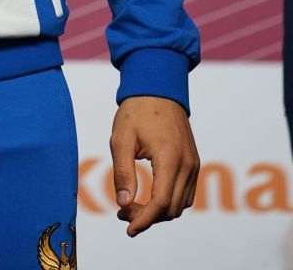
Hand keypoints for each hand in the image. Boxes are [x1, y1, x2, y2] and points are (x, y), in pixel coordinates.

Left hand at [110, 96, 198, 236]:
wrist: (157, 88)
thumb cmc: (136, 111)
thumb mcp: (121, 139)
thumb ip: (123, 171)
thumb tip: (123, 203)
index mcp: (170, 157)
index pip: (161, 203)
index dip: (145, 220)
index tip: (128, 228)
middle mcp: (188, 164)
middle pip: (172, 208)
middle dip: (148, 217)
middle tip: (122, 212)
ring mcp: (194, 164)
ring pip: (181, 205)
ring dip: (159, 212)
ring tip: (131, 206)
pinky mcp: (193, 162)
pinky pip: (185, 193)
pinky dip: (169, 202)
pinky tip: (148, 197)